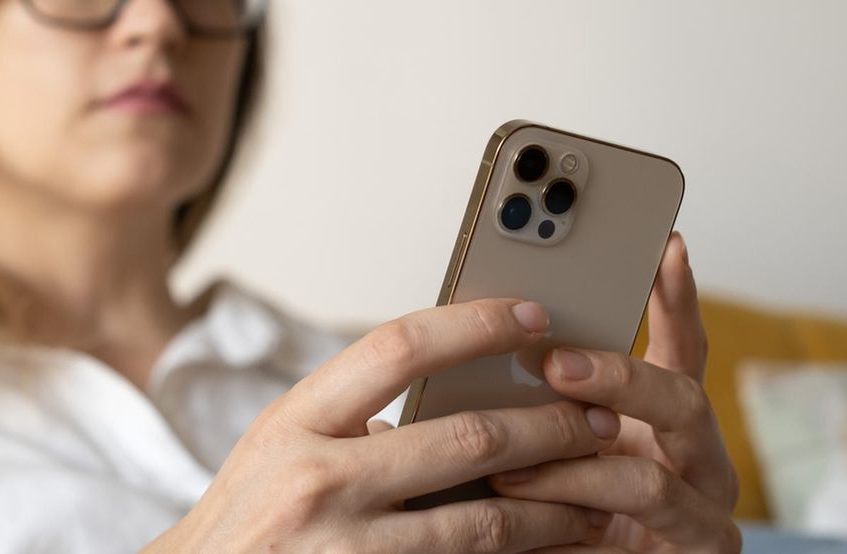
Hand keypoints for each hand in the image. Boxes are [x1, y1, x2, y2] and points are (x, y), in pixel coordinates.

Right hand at [147, 298, 626, 552]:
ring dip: (555, 506)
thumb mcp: (281, 445)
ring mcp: (346, 549)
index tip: (533, 315)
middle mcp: (319, 480)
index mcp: (296, 420)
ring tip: (599, 496)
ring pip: (484, 523)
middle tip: (599, 415)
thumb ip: (353, 414)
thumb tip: (453, 385)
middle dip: (550, 426)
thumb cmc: (248, 516)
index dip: (476, 324)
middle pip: (466, 437)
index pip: (399, 346)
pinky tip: (555, 549)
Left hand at [487, 231, 742, 551]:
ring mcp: (702, 512)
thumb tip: (480, 342)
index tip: (666, 243)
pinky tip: (521, 494)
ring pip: (654, 469)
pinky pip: (638, 519)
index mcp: (663, 423)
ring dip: (573, 457)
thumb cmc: (556, 517)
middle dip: (619, 376)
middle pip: (685, 398)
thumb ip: (541, 402)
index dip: (678, 297)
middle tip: (554, 362)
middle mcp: (696, 460)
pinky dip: (574, 501)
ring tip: (509, 456)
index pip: (682, 346)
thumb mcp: (546, 449)